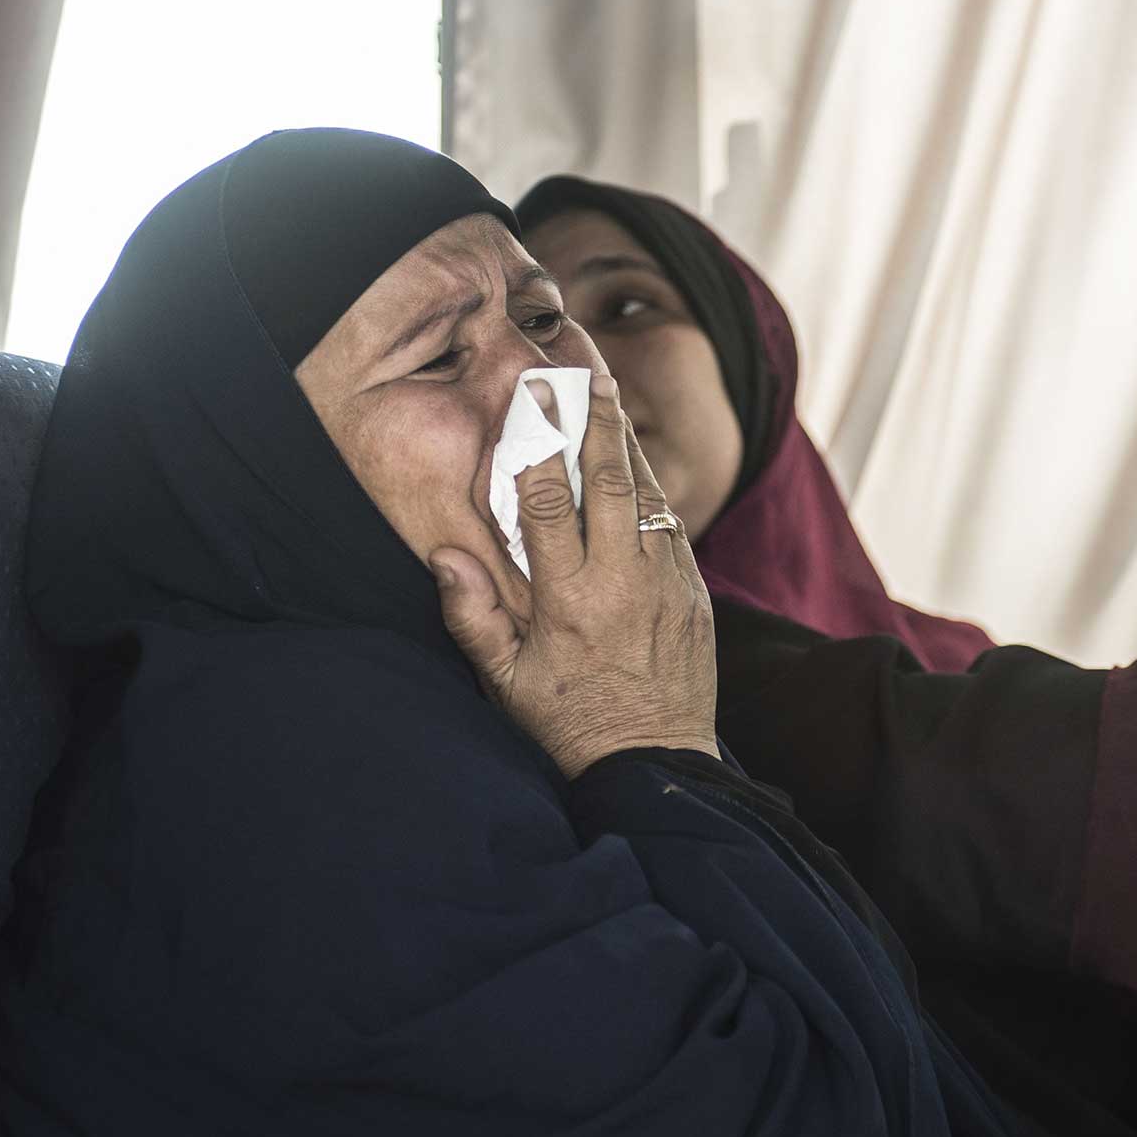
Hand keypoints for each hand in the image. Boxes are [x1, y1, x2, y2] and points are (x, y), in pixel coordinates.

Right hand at [430, 373, 718, 778]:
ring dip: (628, 443)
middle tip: (587, 372)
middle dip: (597, 419)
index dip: (540, 444)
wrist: (653, 763)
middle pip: (611, 480)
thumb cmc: (568, 722)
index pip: (550, 502)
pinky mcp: (693, 593)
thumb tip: (443, 555)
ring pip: (648, 495)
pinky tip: (635, 467)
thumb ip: (471, 616)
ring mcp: (665, 584)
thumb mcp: (505, 679)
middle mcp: (622, 581)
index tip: (532, 399)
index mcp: (568, 598)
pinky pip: (672, 527)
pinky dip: (651, 491)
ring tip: (610, 397)